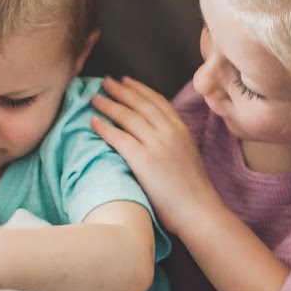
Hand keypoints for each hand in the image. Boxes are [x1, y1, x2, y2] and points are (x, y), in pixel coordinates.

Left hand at [90, 76, 219, 229]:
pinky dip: (105, 128)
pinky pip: (120, 138)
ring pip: (129, 116)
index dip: (140, 89)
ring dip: (109, 104)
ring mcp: (158, 144)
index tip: (126, 80)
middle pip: (141, 103)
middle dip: (121, 90)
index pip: (158, 101)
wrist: (198, 211)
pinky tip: (93, 122)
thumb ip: (174, 141)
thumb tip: (156, 136)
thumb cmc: (192, 191)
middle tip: (105, 81)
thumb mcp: (188, 155)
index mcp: (182, 129)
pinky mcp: (145, 159)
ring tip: (94, 98)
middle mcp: (171, 132)